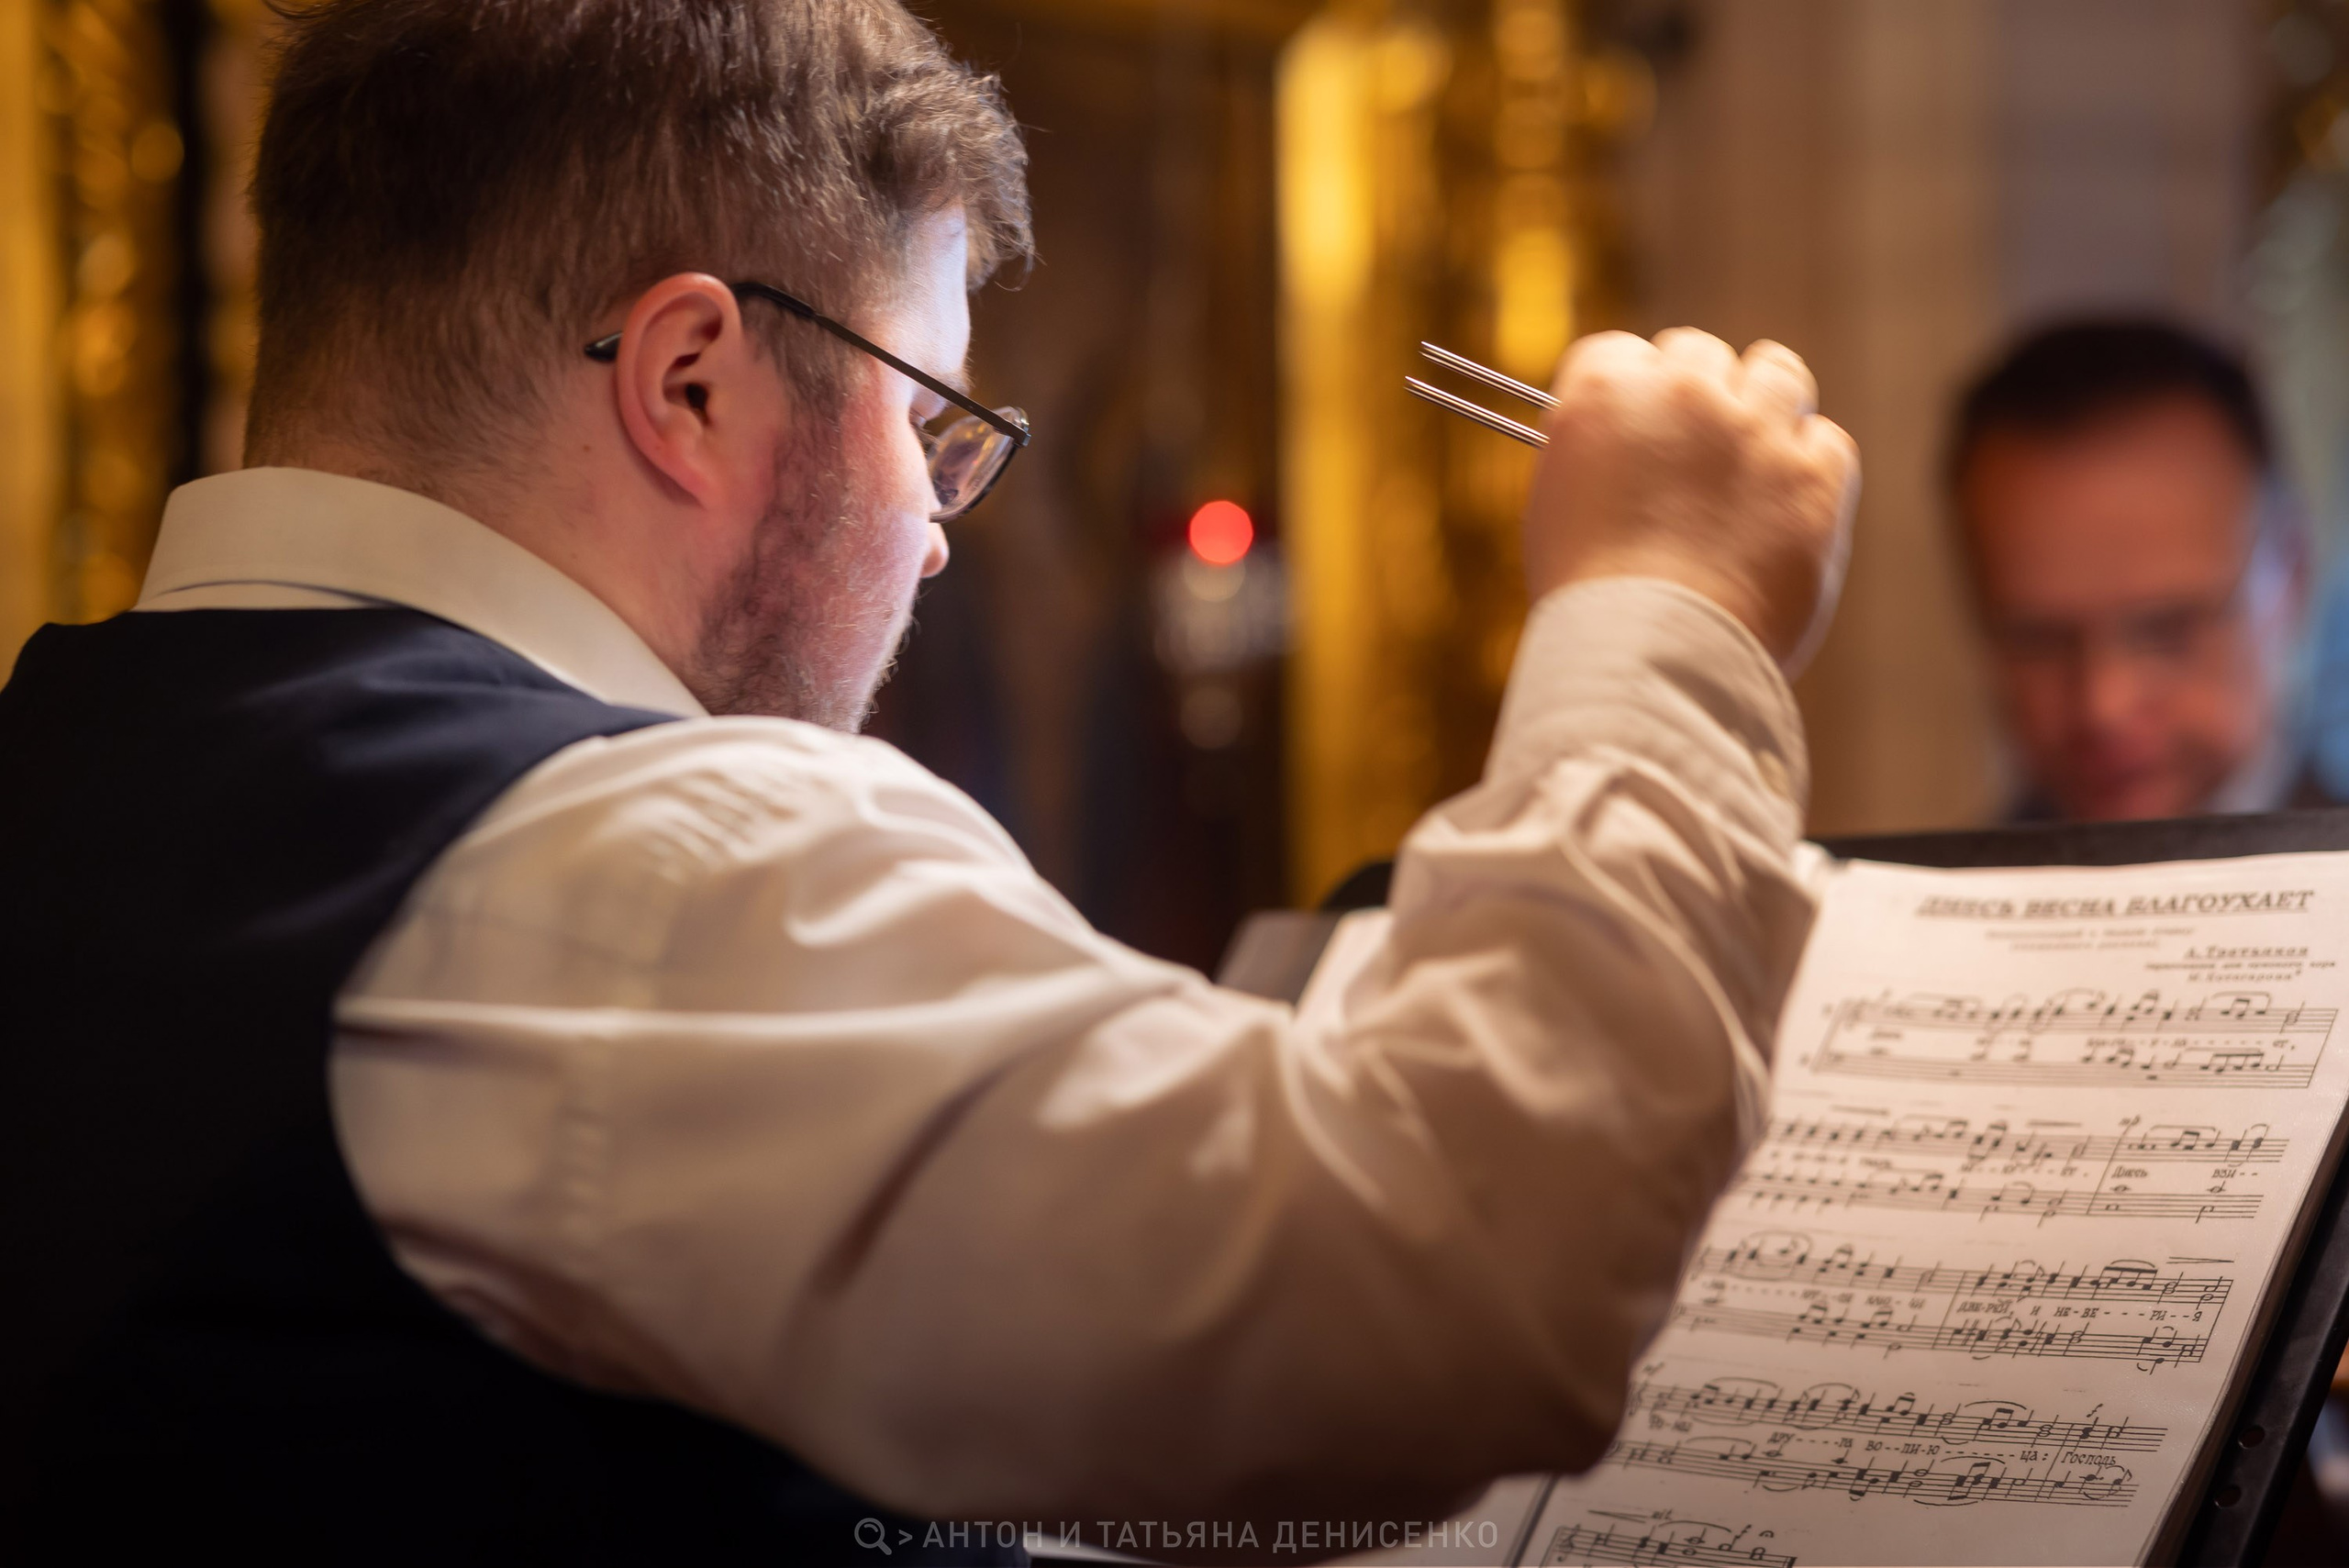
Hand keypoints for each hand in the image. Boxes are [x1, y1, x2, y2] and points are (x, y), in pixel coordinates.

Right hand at [1521, 328, 1859, 672]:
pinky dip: (1811, 466)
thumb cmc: (1591, 599)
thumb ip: (1594, 452)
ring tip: (1751, 455)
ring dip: (1763, 403)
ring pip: (1775, 370)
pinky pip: (1827, 440)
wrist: (1651, 653)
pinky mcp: (1816, 474)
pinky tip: (1786, 505)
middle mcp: (1683, 392)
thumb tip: (1622, 440)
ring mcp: (1756, 428)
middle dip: (1693, 394)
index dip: (1627, 392)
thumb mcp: (1556, 506)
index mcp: (1605, 391)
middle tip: (1688, 449)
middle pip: (1697, 353)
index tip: (1631, 427)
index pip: (1619, 353)